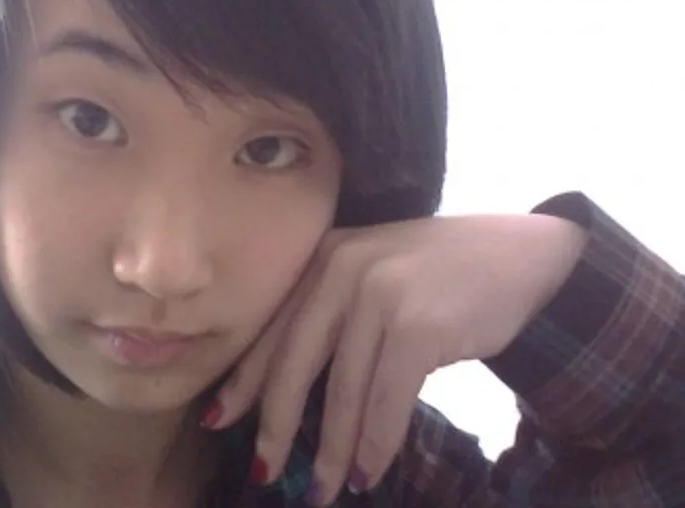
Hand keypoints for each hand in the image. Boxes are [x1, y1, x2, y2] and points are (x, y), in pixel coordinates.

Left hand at [202, 212, 586, 504]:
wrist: (523, 255)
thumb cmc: (443, 274)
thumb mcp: (375, 276)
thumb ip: (334, 314)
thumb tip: (291, 391)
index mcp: (324, 257)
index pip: (274, 328)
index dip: (244, 379)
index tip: (216, 418)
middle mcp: (343, 268)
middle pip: (294, 363)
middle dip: (274, 425)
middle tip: (262, 471)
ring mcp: (381, 294)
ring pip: (342, 391)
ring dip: (330, 450)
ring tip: (320, 490)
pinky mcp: (419, 324)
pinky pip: (387, 400)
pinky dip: (375, 444)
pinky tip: (366, 474)